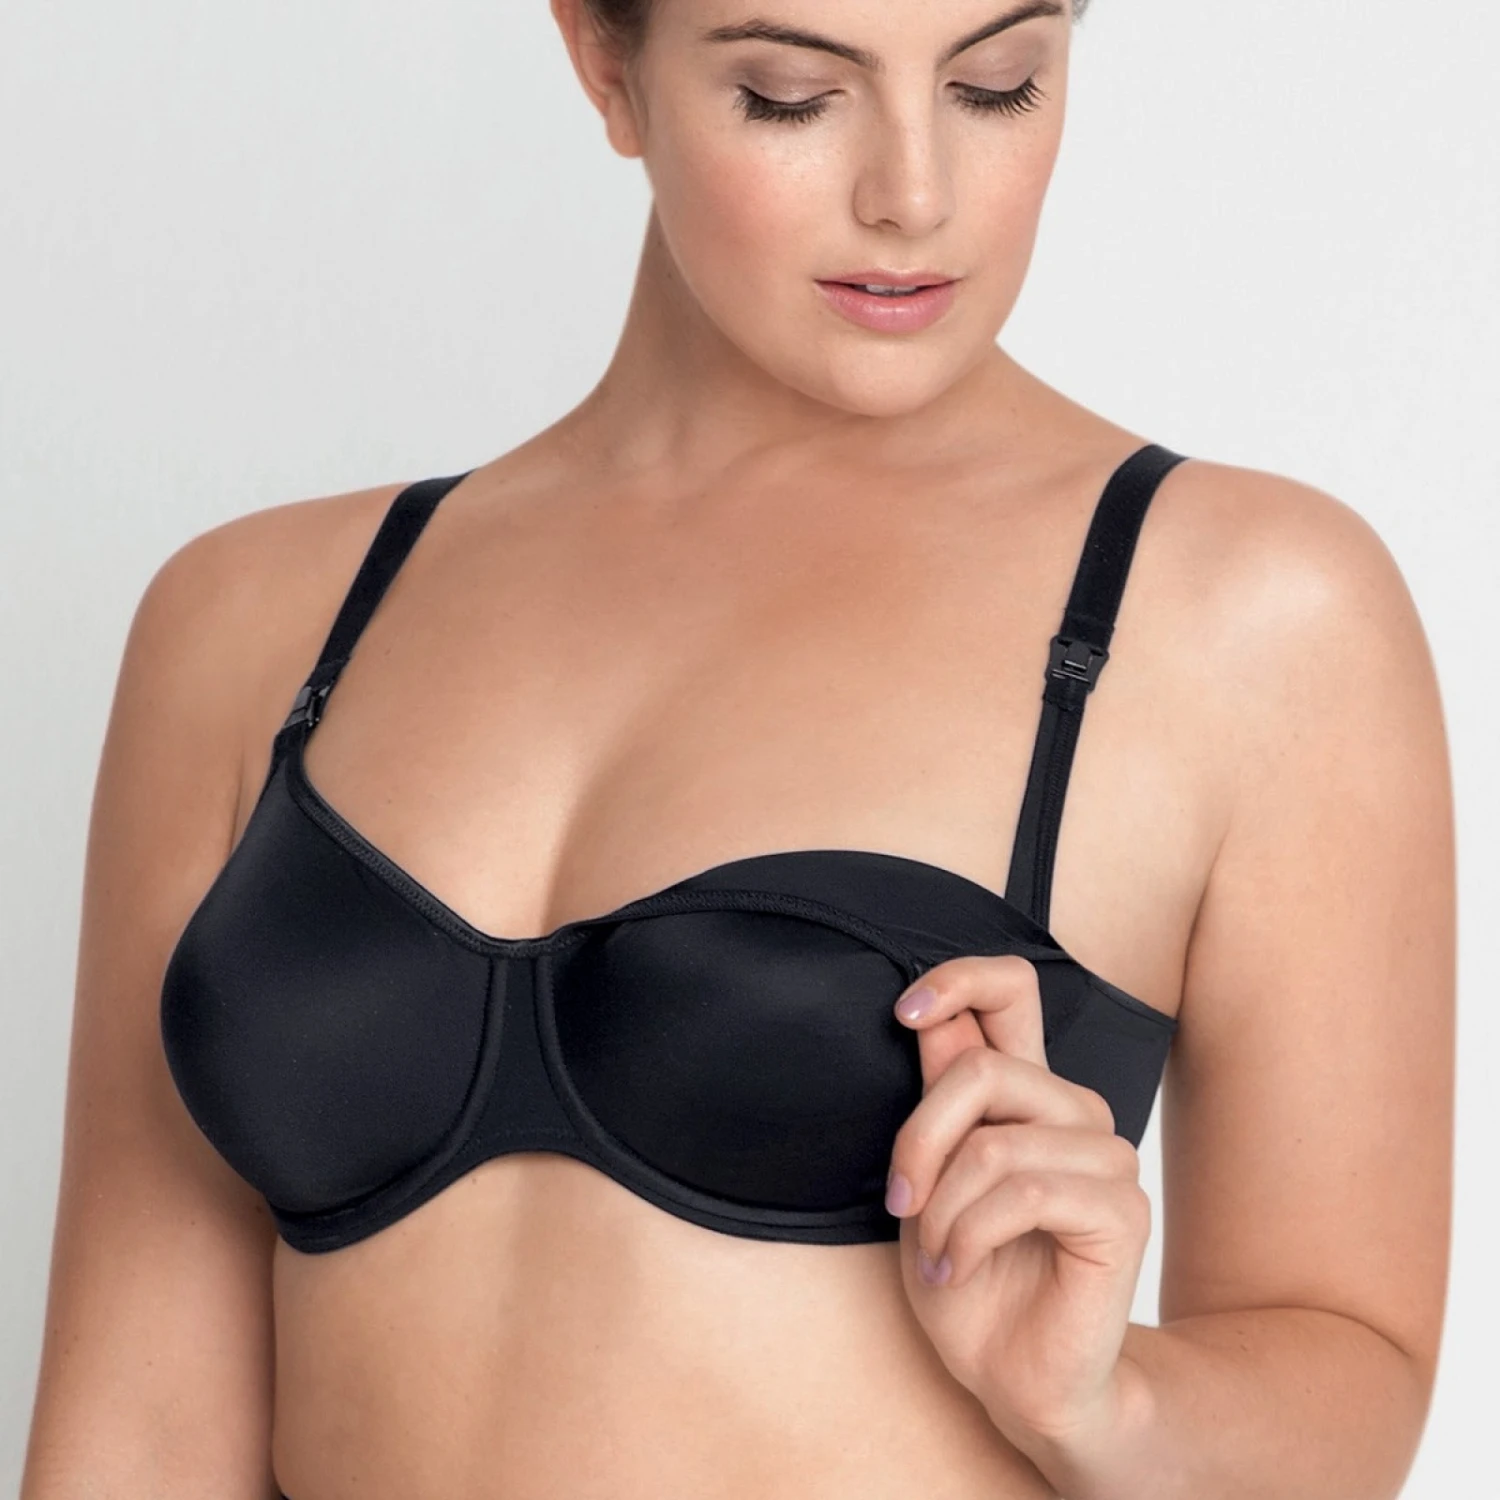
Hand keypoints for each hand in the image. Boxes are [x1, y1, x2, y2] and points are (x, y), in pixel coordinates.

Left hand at [885, 955, 1149, 1448]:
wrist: (1013, 1378)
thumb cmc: (967, 1277)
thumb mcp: (926, 1180)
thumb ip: (937, 1100)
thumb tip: (930, 1016)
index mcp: (1026, 1091)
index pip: (1011, 989)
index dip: (958, 979)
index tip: (905, 1012)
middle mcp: (1071, 1111)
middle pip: (983, 1070)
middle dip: (919, 1141)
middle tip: (901, 1201)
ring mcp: (1105, 1157)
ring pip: (994, 1142)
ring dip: (944, 1210)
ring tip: (939, 1253)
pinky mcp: (1122, 1210)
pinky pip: (1025, 1194)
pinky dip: (971, 1236)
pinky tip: (960, 1269)